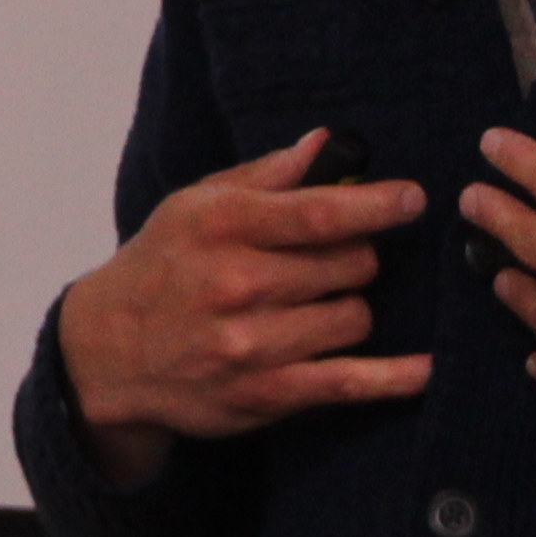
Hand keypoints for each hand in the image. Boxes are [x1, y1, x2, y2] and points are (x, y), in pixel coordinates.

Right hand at [56, 129, 433, 487]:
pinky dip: (395, 377)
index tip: (414, 197)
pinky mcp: (266, 394)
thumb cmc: (162, 265)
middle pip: (349, 265)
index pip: (319, 213)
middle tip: (334, 260)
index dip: (376, 205)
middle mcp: (237, 284)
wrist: (109, 350)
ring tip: (317, 304)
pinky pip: (350, 383)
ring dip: (350, 307)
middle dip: (355, 258)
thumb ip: (266, 175)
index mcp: (222, 225)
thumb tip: (327, 142)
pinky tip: (426, 369)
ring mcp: (253, 344)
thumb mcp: (196, 204)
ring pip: (354, 317)